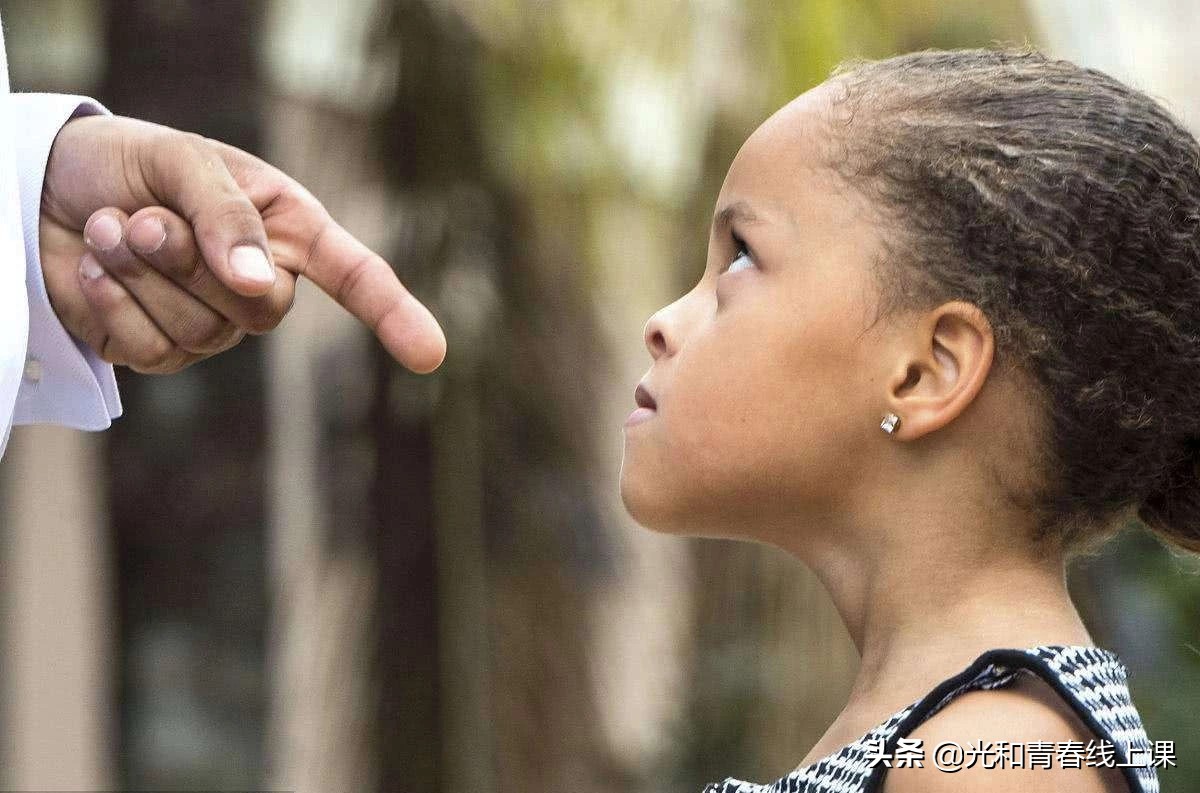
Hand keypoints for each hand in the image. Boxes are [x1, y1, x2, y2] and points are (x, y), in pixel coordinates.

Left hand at [39, 114, 446, 373]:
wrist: (45, 187)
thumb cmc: (129, 162)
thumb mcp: (182, 161)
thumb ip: (226, 215)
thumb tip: (258, 286)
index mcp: (287, 229)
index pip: (355, 277)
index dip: (394, 314)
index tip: (431, 355)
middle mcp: (260, 284)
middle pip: (262, 309)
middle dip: (191, 260)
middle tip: (141, 218)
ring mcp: (212, 326)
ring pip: (201, 332)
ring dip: (140, 273)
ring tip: (109, 227)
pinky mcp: (158, 352)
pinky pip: (151, 351)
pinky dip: (112, 301)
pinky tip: (92, 265)